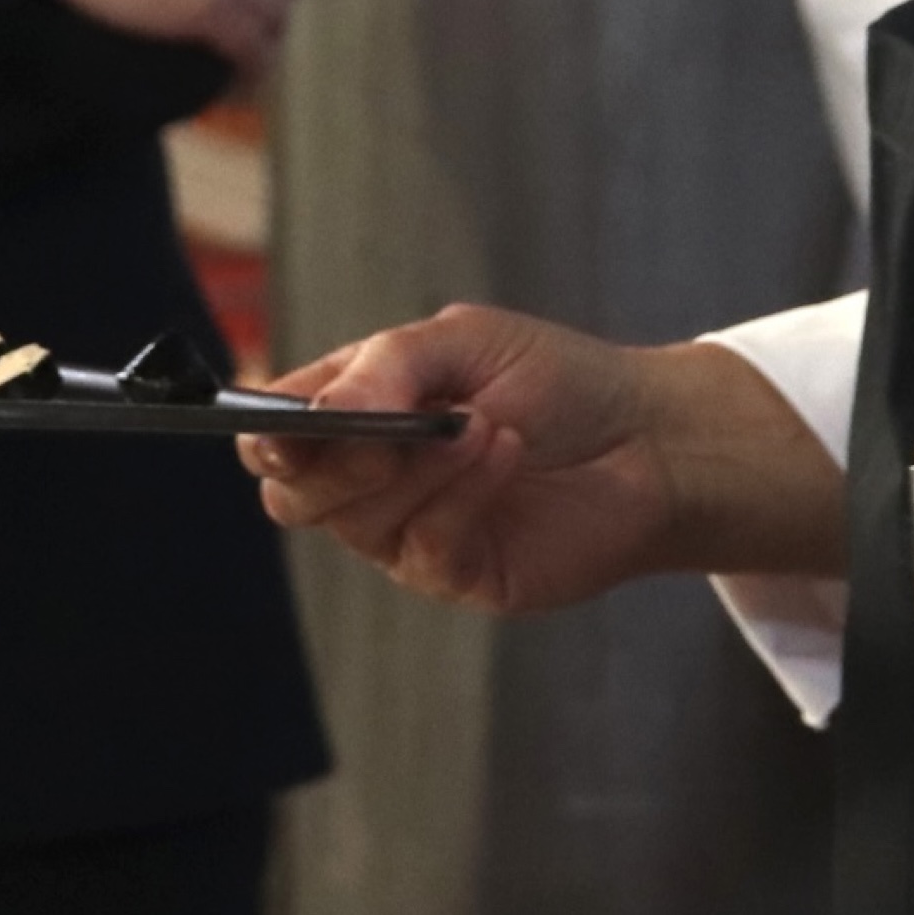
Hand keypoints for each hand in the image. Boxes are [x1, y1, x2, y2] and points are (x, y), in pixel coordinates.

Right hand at [241, 306, 843, 614]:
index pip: (274, 431)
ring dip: (414, 467)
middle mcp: (369, 478)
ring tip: (481, 423)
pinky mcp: (456, 574)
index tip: (290, 421)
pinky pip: (424, 547)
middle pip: (290, 494)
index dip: (264, 430)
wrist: (649, 438)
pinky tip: (504, 452)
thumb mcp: (465, 340)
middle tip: (388, 427)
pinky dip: (461, 493)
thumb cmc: (555, 378)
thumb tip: (321, 411)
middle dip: (330, 460)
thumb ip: (386, 367)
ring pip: (354, 521)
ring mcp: (407, 533)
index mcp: (356, 408)